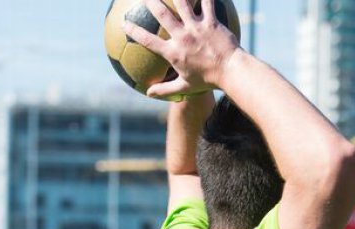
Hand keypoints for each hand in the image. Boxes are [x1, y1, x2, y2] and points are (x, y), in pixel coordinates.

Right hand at [122, 0, 239, 100]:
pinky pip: (207, 3)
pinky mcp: (211, 22)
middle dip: (151, 2)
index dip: (133, 32)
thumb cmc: (208, 80)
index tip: (124, 23)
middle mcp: (183, 37)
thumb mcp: (184, 86)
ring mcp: (197, 28)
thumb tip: (149, 93)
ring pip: (182, 4)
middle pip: (162, 14)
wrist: (231, 72)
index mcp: (173, 53)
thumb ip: (165, 89)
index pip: (148, 41)